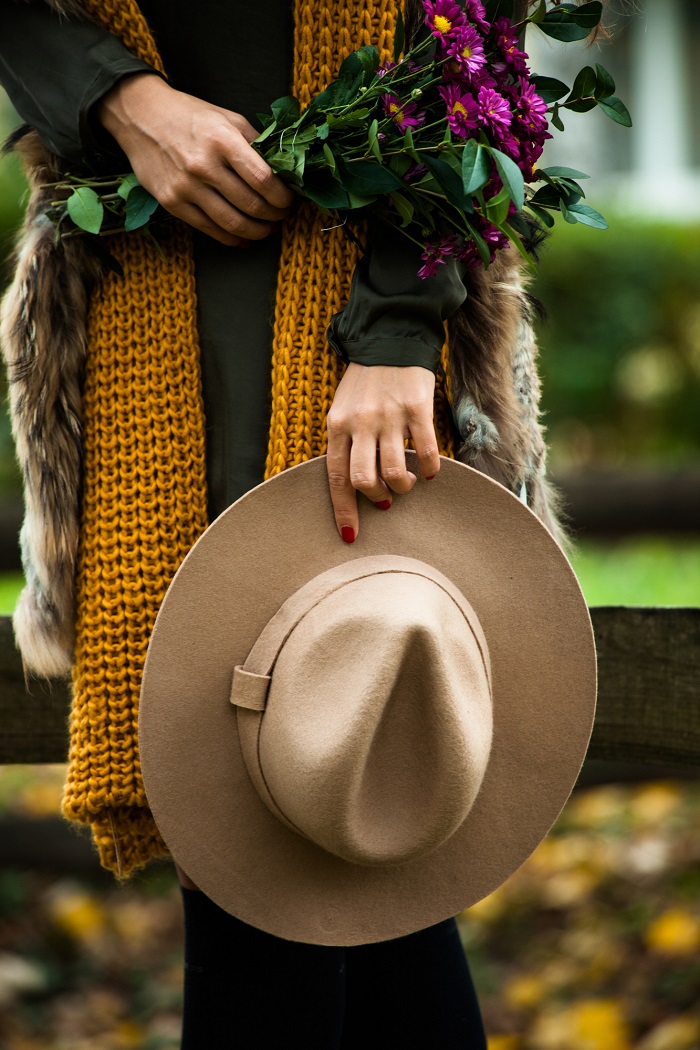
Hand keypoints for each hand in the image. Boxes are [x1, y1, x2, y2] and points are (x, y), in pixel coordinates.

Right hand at [98, 73, 294, 245]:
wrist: (140, 116)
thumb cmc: (190, 116)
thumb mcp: (227, 118)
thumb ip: (255, 144)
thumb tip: (284, 172)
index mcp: (222, 139)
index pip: (263, 179)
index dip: (282, 197)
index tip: (289, 200)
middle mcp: (204, 165)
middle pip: (251, 205)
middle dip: (275, 216)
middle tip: (282, 216)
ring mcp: (186, 186)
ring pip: (233, 223)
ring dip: (258, 232)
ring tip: (267, 229)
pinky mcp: (172, 202)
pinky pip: (210, 230)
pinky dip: (233, 239)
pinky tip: (244, 238)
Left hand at [326, 363, 439, 541]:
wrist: (391, 338)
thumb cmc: (365, 381)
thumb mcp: (343, 409)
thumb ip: (346, 442)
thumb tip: (358, 486)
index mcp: (337, 425)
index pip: (337, 477)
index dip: (343, 510)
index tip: (351, 536)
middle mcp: (360, 423)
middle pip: (363, 480)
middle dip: (376, 498)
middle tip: (386, 499)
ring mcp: (389, 416)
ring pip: (394, 472)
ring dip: (402, 487)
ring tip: (407, 483)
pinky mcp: (417, 409)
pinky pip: (425, 453)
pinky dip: (428, 470)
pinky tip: (428, 470)